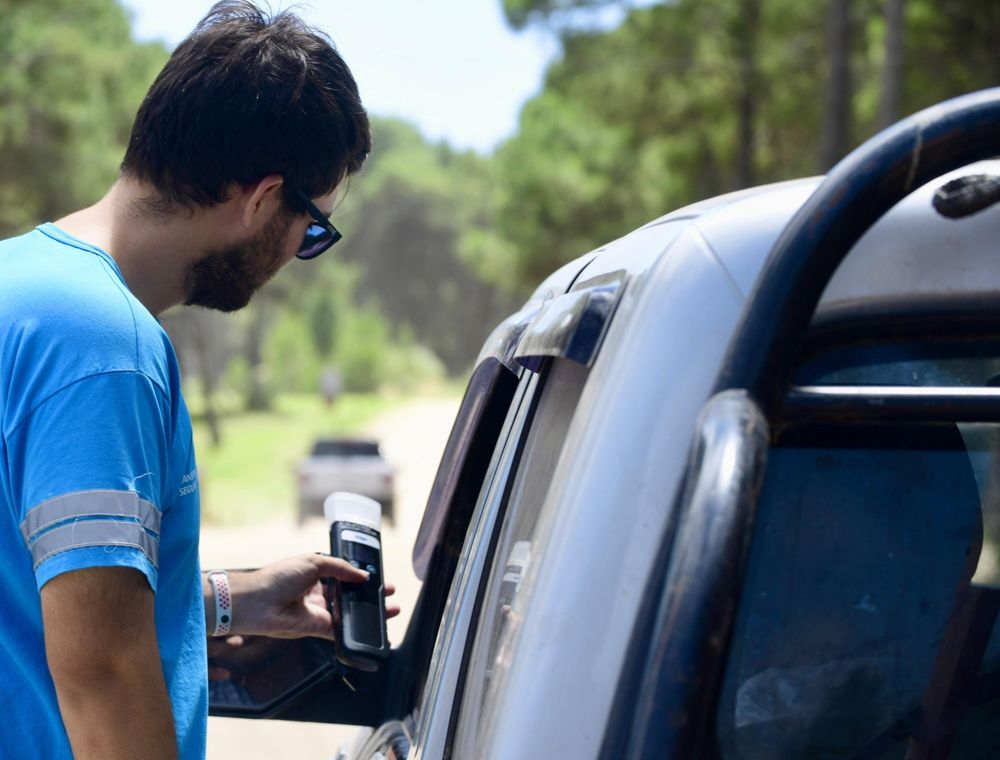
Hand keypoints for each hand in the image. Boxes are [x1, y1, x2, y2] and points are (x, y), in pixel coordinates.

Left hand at [229, 554, 399, 639]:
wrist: (257, 602)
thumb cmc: (278, 577)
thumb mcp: (313, 562)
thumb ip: (341, 568)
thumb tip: (363, 576)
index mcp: (316, 575)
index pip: (344, 576)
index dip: (361, 576)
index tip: (378, 577)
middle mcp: (319, 594)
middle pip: (350, 596)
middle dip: (370, 595)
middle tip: (389, 594)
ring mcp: (319, 612)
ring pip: (350, 614)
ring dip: (369, 612)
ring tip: (391, 610)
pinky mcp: (318, 629)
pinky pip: (341, 632)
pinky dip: (357, 633)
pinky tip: (373, 631)